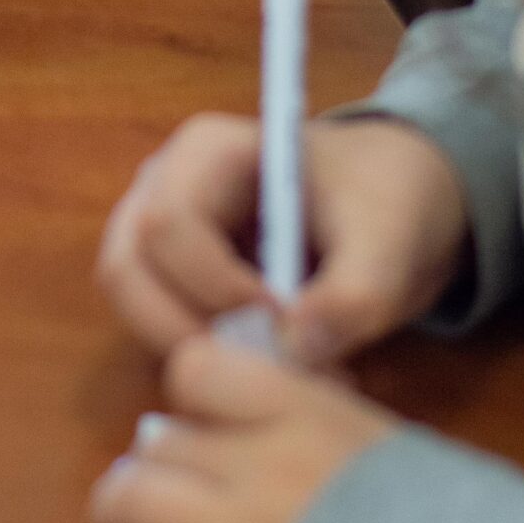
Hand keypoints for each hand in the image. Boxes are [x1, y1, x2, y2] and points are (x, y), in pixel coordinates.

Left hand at [40, 334, 398, 522]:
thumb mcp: (390, 443)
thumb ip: (317, 422)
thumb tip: (255, 421)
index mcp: (303, 409)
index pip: (197, 369)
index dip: (190, 396)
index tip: (200, 419)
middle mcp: (257, 462)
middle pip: (158, 441)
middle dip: (157, 462)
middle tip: (165, 486)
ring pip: (131, 499)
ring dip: (120, 511)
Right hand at [97, 111, 470, 367]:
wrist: (395, 204)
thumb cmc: (385, 200)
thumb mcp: (392, 242)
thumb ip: (355, 295)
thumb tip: (293, 348)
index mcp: (208, 152)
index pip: (167, 225)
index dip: (215, 286)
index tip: (284, 319)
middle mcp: (163, 185)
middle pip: (128, 268)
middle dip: (188, 330)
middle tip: (267, 367)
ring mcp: (157, 231)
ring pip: (132, 303)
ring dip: (193, 350)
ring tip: (278, 370)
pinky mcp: (169, 277)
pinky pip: (156, 324)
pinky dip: (205, 359)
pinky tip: (274, 368)